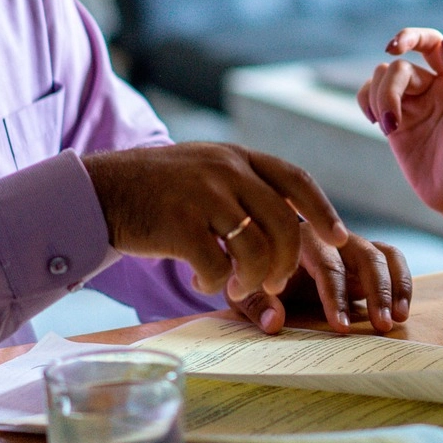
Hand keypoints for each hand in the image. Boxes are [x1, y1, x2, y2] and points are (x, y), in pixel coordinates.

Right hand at [82, 143, 347, 302]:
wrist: (102, 191)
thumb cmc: (160, 190)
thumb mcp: (207, 171)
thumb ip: (246, 188)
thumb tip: (294, 225)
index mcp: (238, 157)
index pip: (296, 180)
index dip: (323, 211)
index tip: (340, 238)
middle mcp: (226, 171)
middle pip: (283, 222)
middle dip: (288, 260)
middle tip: (277, 281)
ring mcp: (203, 196)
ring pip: (255, 248)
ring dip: (253, 278)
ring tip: (236, 285)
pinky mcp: (179, 225)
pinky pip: (216, 266)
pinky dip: (215, 282)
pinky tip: (201, 278)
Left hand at [227, 233, 413, 334]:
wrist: (261, 257)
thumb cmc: (254, 276)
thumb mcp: (244, 291)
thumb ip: (256, 306)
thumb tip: (274, 324)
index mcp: (300, 241)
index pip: (326, 266)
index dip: (336, 297)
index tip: (342, 327)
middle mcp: (330, 237)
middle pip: (363, 256)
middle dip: (375, 292)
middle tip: (382, 325)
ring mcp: (351, 243)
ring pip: (382, 255)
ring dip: (393, 288)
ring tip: (396, 320)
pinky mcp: (366, 253)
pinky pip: (392, 258)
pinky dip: (402, 281)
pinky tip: (403, 310)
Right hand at [357, 30, 442, 220]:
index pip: (432, 43)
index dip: (411, 37)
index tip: (393, 47)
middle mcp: (432, 86)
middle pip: (398, 67)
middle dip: (389, 91)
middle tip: (391, 124)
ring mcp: (412, 103)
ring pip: (381, 79)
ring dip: (377, 100)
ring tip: (388, 128)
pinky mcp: (394, 121)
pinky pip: (370, 96)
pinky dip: (366, 103)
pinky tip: (378, 122)